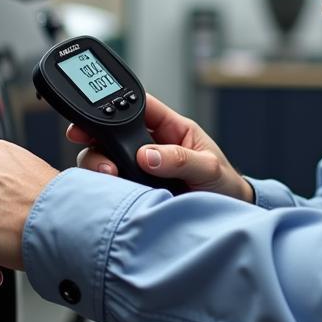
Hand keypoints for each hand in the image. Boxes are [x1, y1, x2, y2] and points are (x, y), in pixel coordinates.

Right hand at [68, 93, 253, 201]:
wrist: (225, 218)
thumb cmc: (224, 184)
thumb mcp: (209, 167)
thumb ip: (180, 159)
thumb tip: (147, 155)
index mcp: (170, 128)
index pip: (138, 106)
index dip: (114, 103)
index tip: (97, 113)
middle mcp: (150, 145)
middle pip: (111, 131)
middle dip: (96, 137)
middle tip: (100, 154)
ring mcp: (138, 167)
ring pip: (104, 156)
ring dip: (99, 164)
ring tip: (109, 176)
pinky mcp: (132, 189)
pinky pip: (110, 183)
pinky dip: (103, 186)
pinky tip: (107, 192)